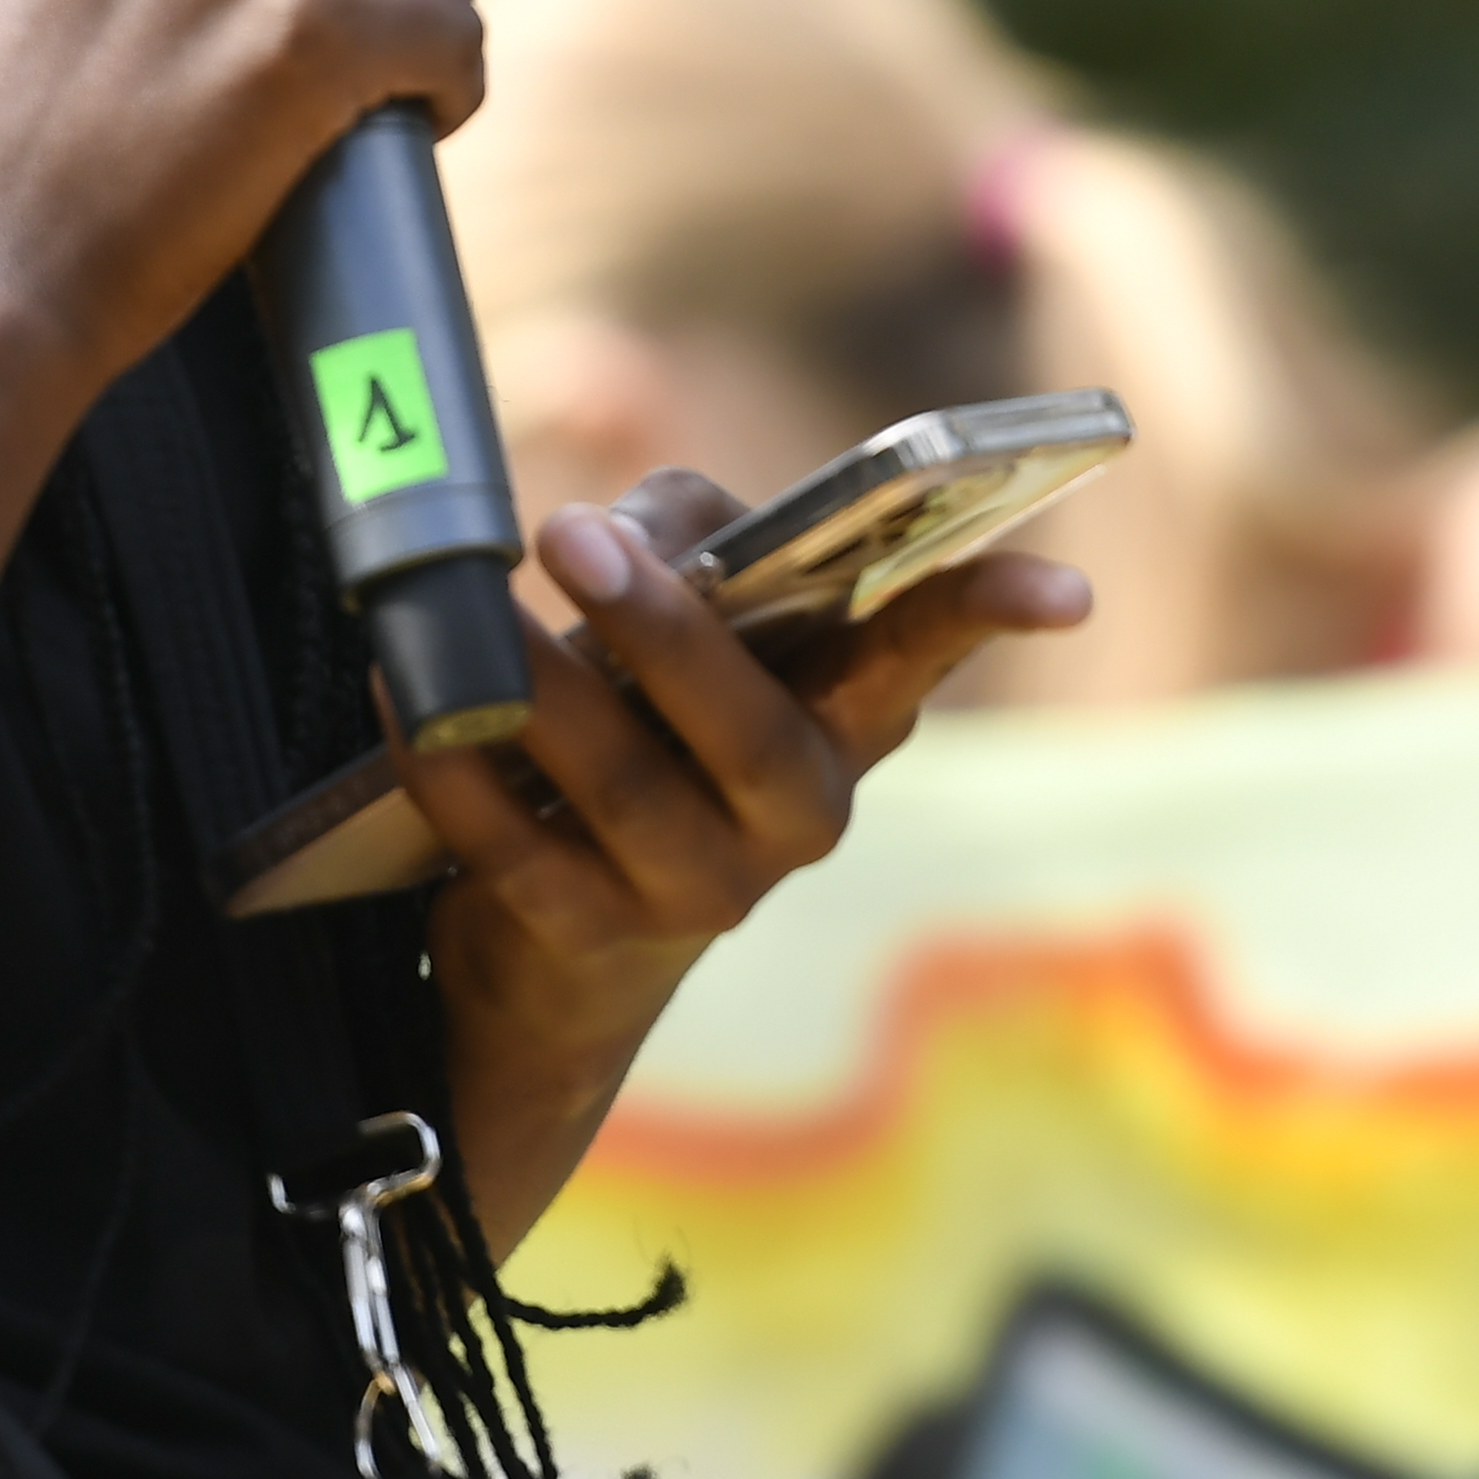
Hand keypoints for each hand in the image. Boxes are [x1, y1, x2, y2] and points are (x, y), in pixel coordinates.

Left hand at [405, 471, 1088, 1241]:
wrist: (558, 948)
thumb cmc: (638, 721)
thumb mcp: (676, 615)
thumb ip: (678, 539)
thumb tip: (626, 530)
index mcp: (841, 720)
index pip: (922, 657)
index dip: (984, 615)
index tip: (1065, 592)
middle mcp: (797, 815)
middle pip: (748, 729)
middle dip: (662, 630)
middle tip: (576, 534)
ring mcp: (701, 892)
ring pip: (626, 789)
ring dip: (538, 689)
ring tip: (469, 608)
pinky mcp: (592, 937)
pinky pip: (515, 850)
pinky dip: (454, 768)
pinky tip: (412, 697)